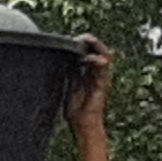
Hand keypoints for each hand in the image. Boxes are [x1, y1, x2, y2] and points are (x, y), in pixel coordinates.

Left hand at [68, 41, 115, 160]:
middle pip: (98, 50)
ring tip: (87, 40)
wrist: (82, 124)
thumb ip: (67, 73)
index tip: (70, 39)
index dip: (81, 44)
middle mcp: (96, 73)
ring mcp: (101, 77)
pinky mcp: (104, 83)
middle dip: (90, 41)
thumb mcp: (67, 86)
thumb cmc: (74, 109)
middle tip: (80, 36)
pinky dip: (97, 61)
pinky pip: (104, 68)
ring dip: (96, 46)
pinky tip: (88, 58)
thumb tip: (57, 60)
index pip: (87, 52)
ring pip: (104, 55)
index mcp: (87, 72)